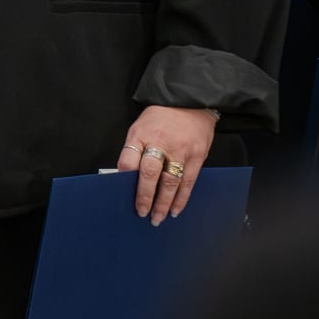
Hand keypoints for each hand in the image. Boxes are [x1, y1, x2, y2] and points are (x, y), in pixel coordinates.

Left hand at [116, 105, 217, 225]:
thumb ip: (134, 149)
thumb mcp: (140, 127)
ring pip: (170, 182)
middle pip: (149, 174)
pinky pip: (188, 182)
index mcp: (141, 135)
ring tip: (157, 218)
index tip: (121, 193)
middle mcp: (160, 143)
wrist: (190, 101)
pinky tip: (175, 210)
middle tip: (141, 212)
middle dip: (144, 197)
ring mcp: (180, 151)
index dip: (124, 179)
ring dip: (163, 203)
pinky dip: (181, 199)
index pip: (128, 160)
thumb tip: (127, 176)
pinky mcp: (197, 157)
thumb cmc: (161, 117)